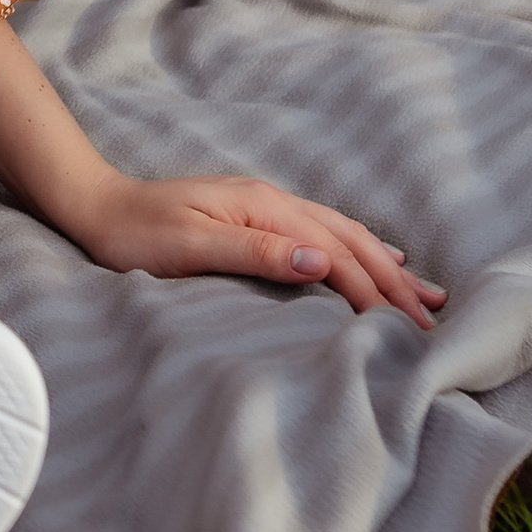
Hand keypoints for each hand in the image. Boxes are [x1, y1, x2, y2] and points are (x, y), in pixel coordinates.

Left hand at [75, 169, 444, 326]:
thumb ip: (258, 253)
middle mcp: (274, 202)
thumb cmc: (136, 234)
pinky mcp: (258, 218)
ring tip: (428, 293)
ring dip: (387, 265)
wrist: (97, 206)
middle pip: (351, 242)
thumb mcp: (192, 247)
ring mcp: (267, 208)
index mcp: (264, 208)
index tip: (408, 330)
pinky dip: (359, 250)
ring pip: (345, 236)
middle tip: (435, 321)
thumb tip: (323, 262)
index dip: (374, 292)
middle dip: (396, 282)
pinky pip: (325, 234)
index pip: (336, 254)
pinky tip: (377, 257)